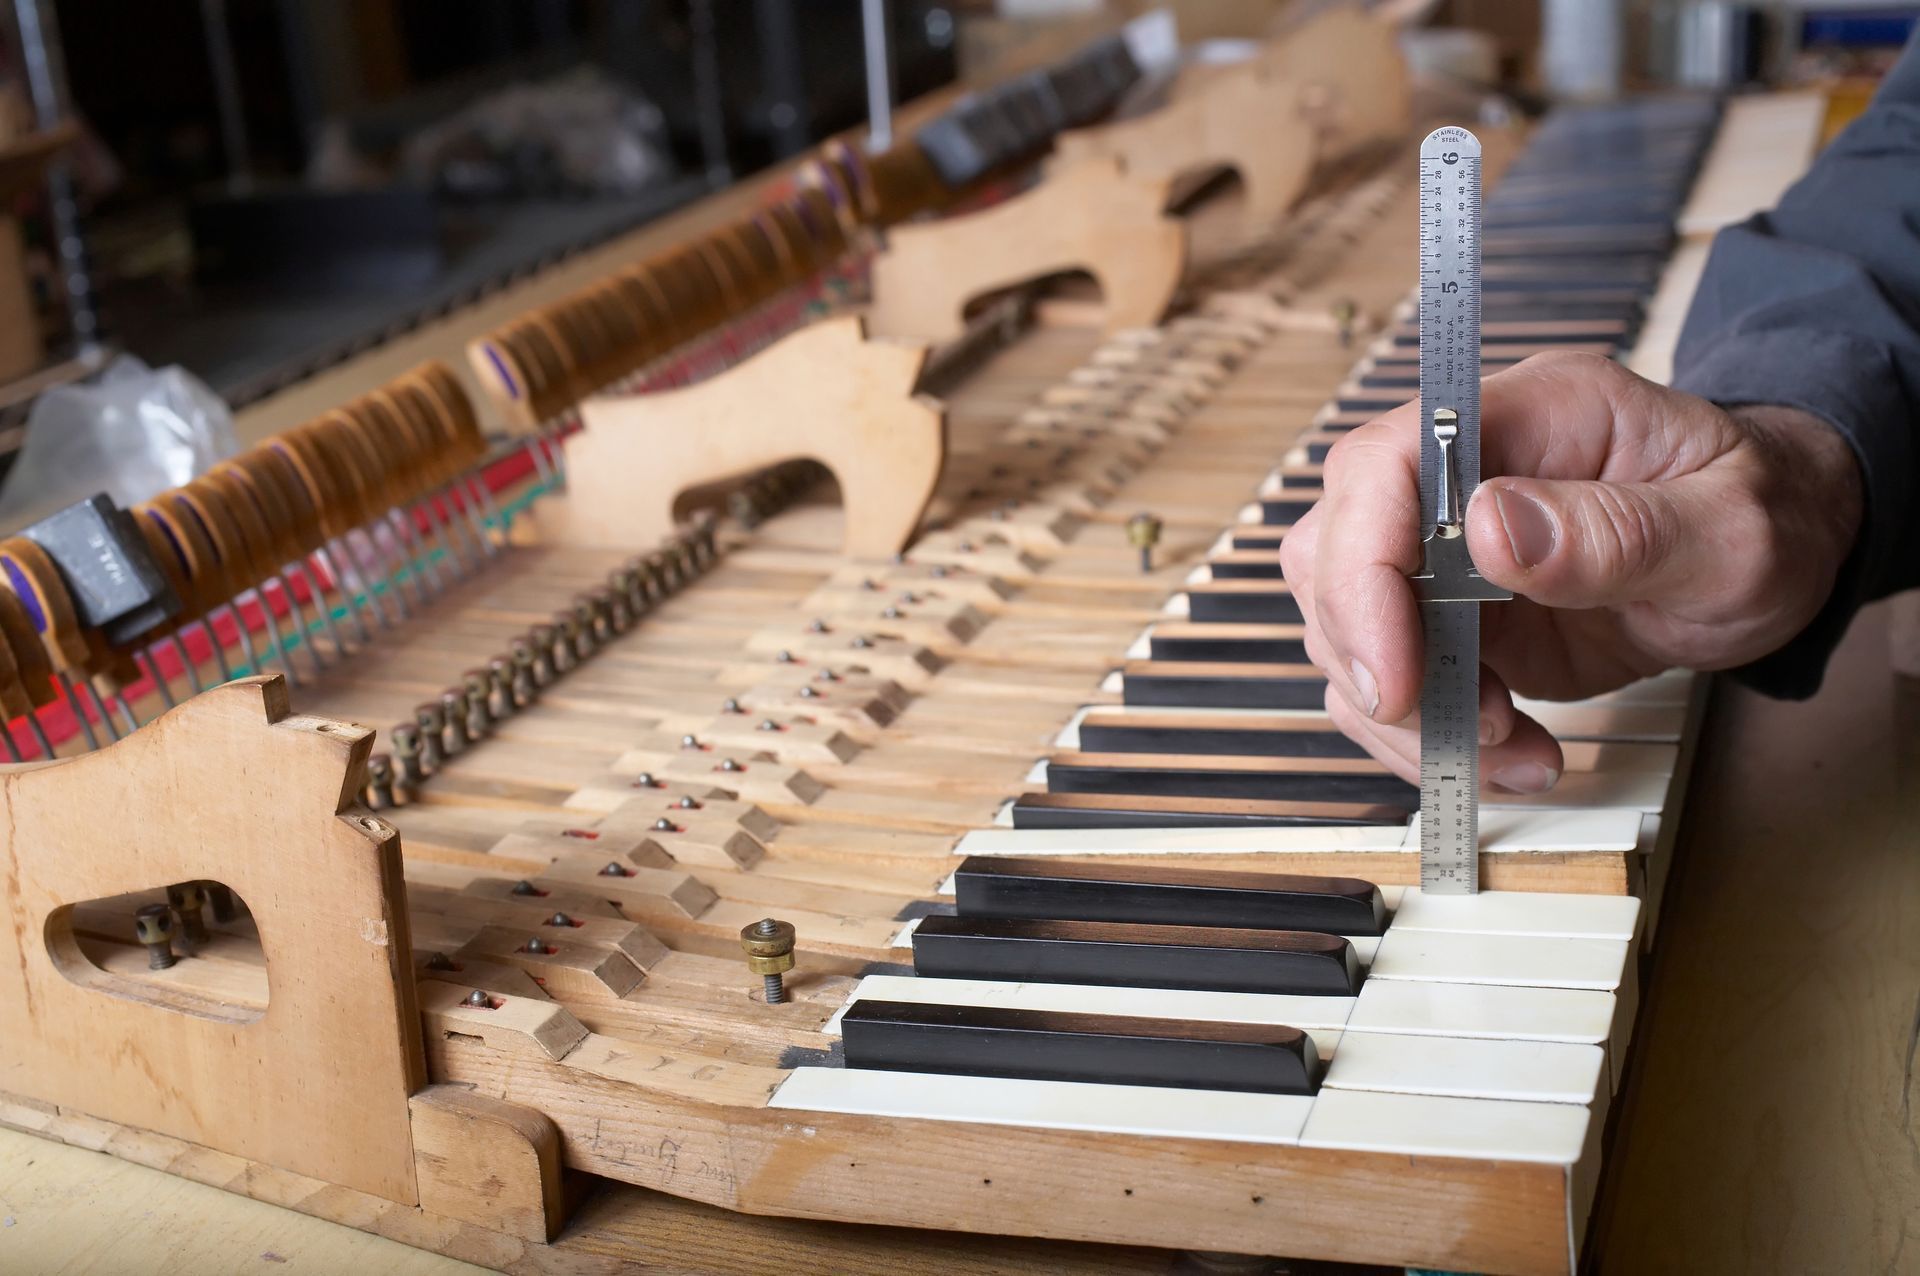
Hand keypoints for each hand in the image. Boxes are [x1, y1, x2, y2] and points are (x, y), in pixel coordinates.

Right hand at [1279, 351, 1862, 790]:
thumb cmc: (1767, 512)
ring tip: (1507, 745)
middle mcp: (1462, 476)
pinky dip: (1432, 738)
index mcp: (1525, 418)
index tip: (1397, 666)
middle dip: (1367, 652)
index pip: (1382, 464)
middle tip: (1450, 720)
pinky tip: (1512, 754)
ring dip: (1405, 711)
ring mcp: (1446, 549)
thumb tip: (1491, 528)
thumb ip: (1617, 530)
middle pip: (1332, 548)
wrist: (1781, 546)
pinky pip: (1391, 681)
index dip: (1362, 564)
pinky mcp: (1450, 617)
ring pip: (1343, 626)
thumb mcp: (1732, 530)